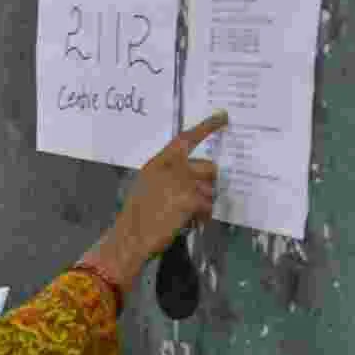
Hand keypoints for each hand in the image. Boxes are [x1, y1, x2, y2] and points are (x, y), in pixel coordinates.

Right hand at [86, 112, 226, 292]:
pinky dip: (202, 216)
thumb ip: (167, 175)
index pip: (186, 138)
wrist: (131, 236)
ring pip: (210, 189)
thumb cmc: (137, 215)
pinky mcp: (190, 199)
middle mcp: (172, 167)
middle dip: (209, 183)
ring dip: (204, 203)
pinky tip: (189, 222)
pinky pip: (208, 206)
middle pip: (209, 167)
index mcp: (158, 162)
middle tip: (198, 198)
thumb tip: (193, 175)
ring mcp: (182, 182)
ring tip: (186, 214)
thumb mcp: (147, 185)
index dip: (206, 127)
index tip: (223, 117)